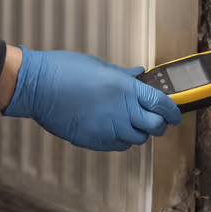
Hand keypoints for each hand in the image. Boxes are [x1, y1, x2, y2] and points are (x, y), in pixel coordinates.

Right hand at [1, 47, 182, 151]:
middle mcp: (121, 110)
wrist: (36, 86)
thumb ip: (123, 75)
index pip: (161, 104)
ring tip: (129, 122)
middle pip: (155, 126)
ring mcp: (108, 128)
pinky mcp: (94, 140)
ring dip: (138, 132)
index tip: (174, 113)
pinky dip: (121, 140)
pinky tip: (113, 129)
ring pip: (137, 139)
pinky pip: (118, 146)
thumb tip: (138, 75)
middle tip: (155, 120)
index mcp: (125, 88)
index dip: (172, 111)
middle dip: (158, 124)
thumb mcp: (99, 66)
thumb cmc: (63, 70)